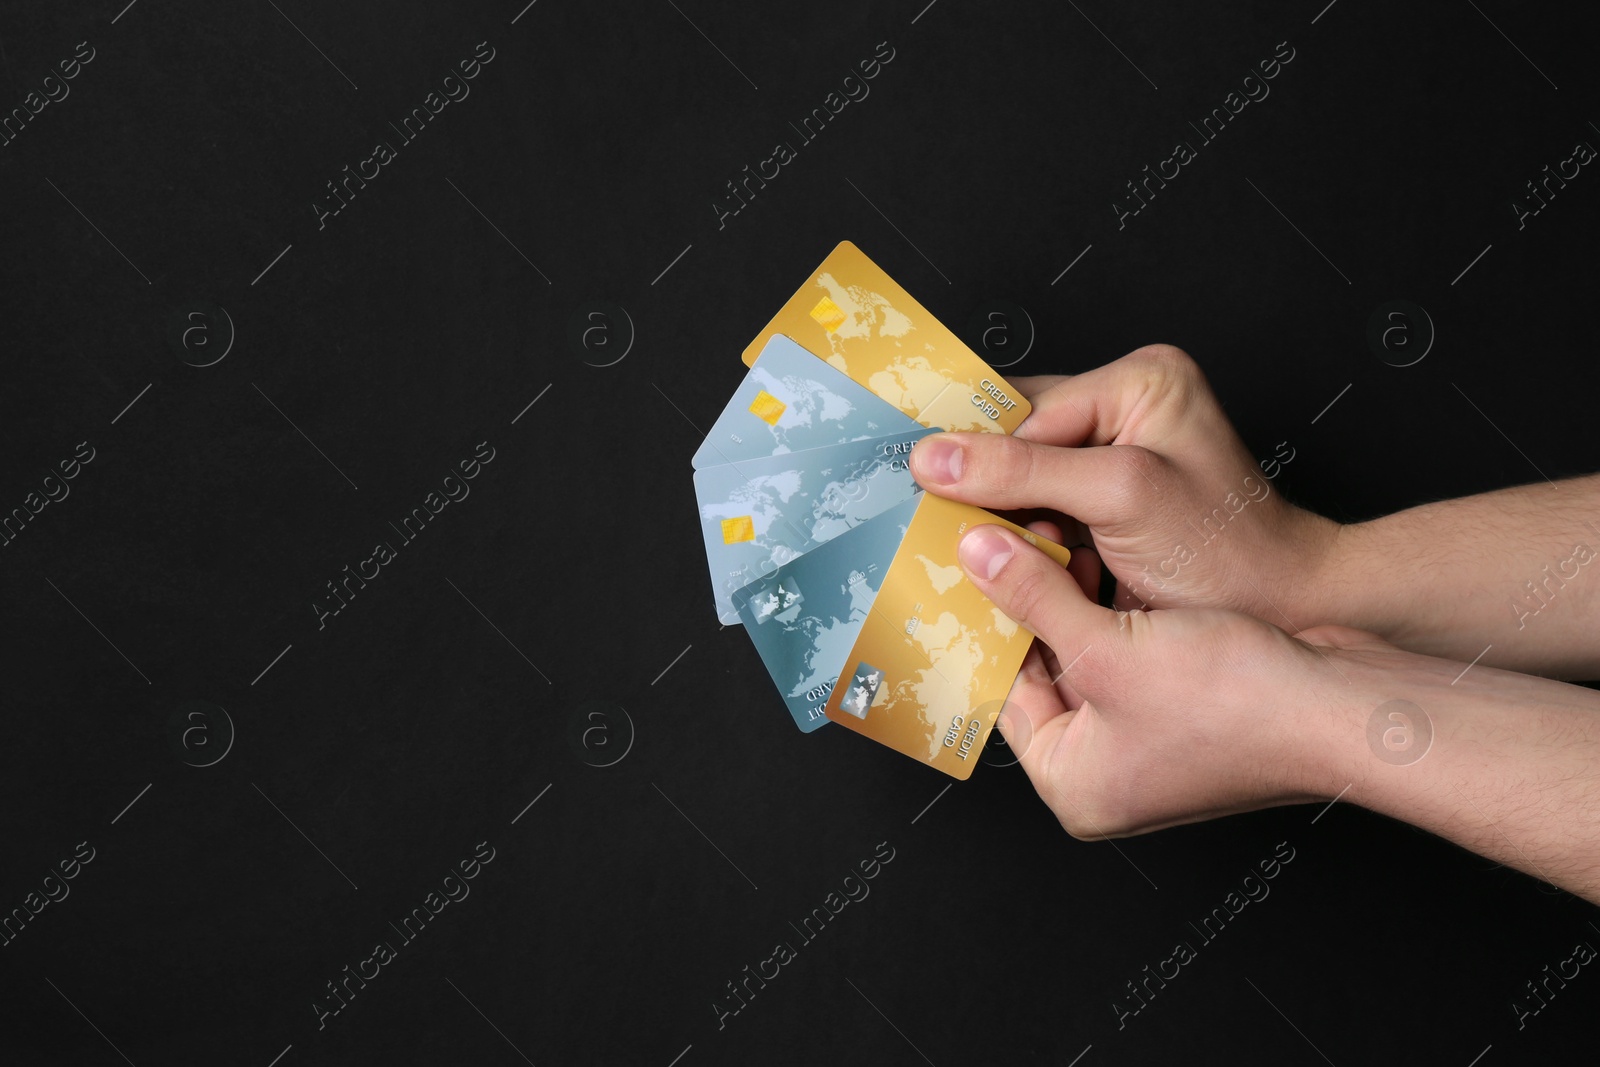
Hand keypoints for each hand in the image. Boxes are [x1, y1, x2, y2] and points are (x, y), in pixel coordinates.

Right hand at [911, 345, 1337, 623]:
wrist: (1283, 616)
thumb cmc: (1226, 554)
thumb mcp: (1119, 498)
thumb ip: (1024, 473)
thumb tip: (933, 458)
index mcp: (1139, 380)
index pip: (1025, 410)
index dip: (975, 456)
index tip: (917, 491)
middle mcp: (1125, 409)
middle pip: (1018, 441)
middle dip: (985, 489)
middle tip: (938, 527)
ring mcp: (1116, 459)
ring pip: (1022, 482)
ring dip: (1003, 523)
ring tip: (982, 555)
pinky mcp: (1109, 506)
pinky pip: (1041, 513)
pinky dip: (1022, 544)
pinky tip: (1012, 569)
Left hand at [960, 521, 1373, 835]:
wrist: (1344, 704)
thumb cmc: (1236, 702)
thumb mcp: (1108, 645)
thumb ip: (1033, 596)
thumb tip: (978, 555)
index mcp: (1072, 785)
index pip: (1002, 695)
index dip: (982, 624)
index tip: (961, 565)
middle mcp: (1104, 773)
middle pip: (1039, 674)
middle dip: (1023, 603)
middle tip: (995, 537)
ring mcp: (1145, 743)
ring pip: (1080, 653)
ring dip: (1063, 592)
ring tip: (1041, 529)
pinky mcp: (1180, 708)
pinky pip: (1121, 649)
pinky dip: (1105, 603)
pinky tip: (1091, 548)